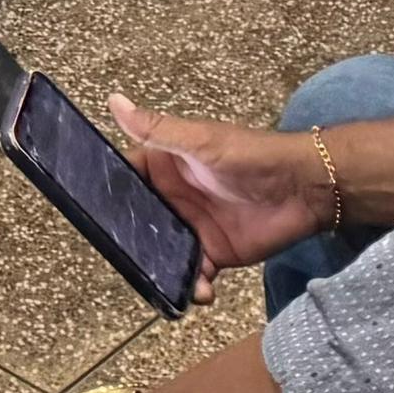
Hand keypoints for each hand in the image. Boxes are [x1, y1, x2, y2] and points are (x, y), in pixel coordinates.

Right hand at [106, 92, 331, 288]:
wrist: (304, 189)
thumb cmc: (252, 156)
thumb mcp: (200, 142)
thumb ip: (156, 130)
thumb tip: (114, 100)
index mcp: (165, 167)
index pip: (125, 181)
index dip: (106, 196)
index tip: (89, 214)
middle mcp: (173, 198)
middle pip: (139, 223)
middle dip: (130, 242)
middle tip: (123, 261)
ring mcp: (191, 228)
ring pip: (162, 253)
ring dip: (159, 269)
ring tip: (162, 283)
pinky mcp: (214, 253)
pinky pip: (193, 274)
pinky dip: (192, 286)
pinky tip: (200, 292)